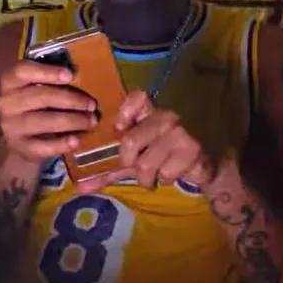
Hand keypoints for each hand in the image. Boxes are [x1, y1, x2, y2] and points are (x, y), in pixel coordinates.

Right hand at [0, 61, 97, 163]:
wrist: (23, 140)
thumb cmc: (37, 106)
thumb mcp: (38, 88)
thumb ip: (52, 80)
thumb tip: (81, 75)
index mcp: (10, 82)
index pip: (22, 71)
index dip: (46, 71)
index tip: (70, 74)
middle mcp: (6, 103)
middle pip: (40, 96)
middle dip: (71, 99)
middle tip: (92, 104)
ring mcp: (10, 126)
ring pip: (44, 121)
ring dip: (72, 120)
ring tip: (91, 121)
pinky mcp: (19, 147)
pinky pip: (42, 146)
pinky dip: (62, 143)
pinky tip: (77, 140)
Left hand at [78, 91, 214, 192]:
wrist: (202, 167)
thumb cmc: (164, 159)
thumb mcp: (135, 162)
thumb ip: (109, 171)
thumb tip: (79, 186)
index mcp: (149, 113)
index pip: (137, 96)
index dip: (125, 111)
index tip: (118, 129)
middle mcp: (164, 116)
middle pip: (130, 140)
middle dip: (129, 163)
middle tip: (138, 168)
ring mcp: (179, 131)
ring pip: (146, 163)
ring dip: (147, 178)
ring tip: (156, 176)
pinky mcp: (192, 148)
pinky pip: (165, 172)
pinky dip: (165, 180)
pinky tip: (173, 173)